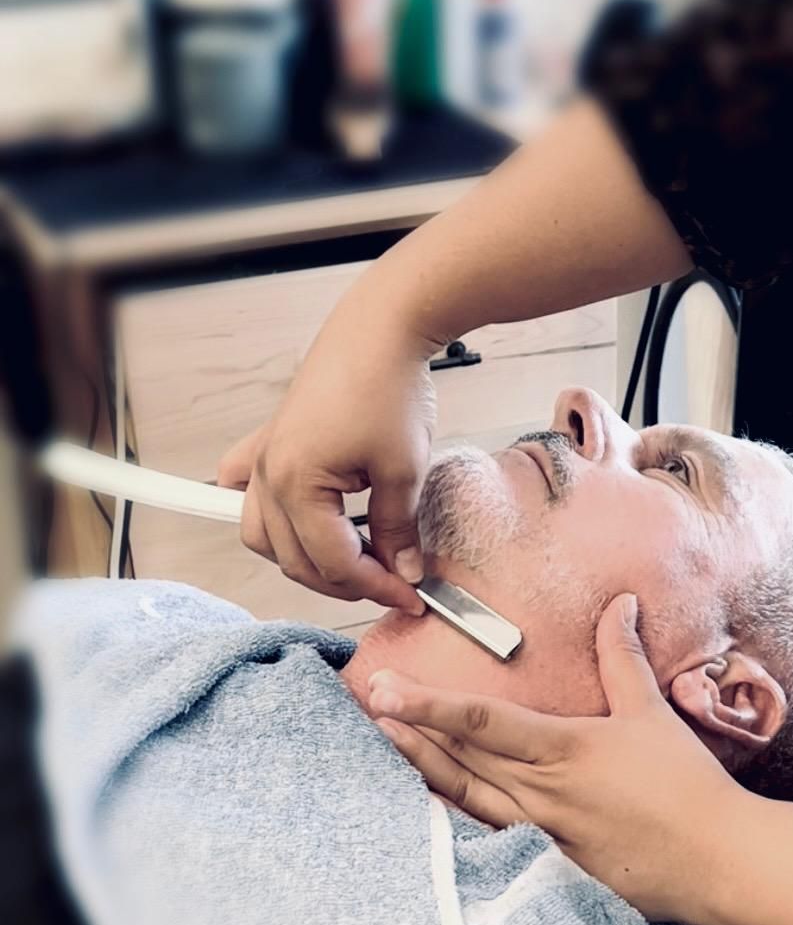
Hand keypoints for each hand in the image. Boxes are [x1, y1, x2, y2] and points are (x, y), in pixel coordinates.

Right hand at [218, 302, 435, 612]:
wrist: (381, 328)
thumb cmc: (388, 386)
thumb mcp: (404, 470)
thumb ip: (398, 530)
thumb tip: (404, 573)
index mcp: (296, 485)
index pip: (333, 563)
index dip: (376, 586)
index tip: (411, 596)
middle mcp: (267, 476)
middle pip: (295, 559)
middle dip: (345, 581)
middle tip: (392, 583)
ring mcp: (264, 459)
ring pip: (266, 536)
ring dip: (305, 557)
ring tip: (353, 562)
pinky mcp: (271, 442)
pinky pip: (248, 492)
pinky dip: (268, 516)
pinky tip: (295, 521)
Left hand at [368, 594, 750, 923]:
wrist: (717, 863)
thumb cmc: (686, 786)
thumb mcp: (651, 714)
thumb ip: (623, 658)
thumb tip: (619, 603)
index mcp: (563, 750)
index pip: (482, 722)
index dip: (430, 704)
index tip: (387, 688)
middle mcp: (540, 792)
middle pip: (460, 759)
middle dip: (410, 730)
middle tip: (368, 703)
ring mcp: (539, 834)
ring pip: (465, 798)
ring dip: (422, 769)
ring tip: (386, 743)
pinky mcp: (546, 865)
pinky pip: (488, 835)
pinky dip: (454, 815)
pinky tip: (432, 804)